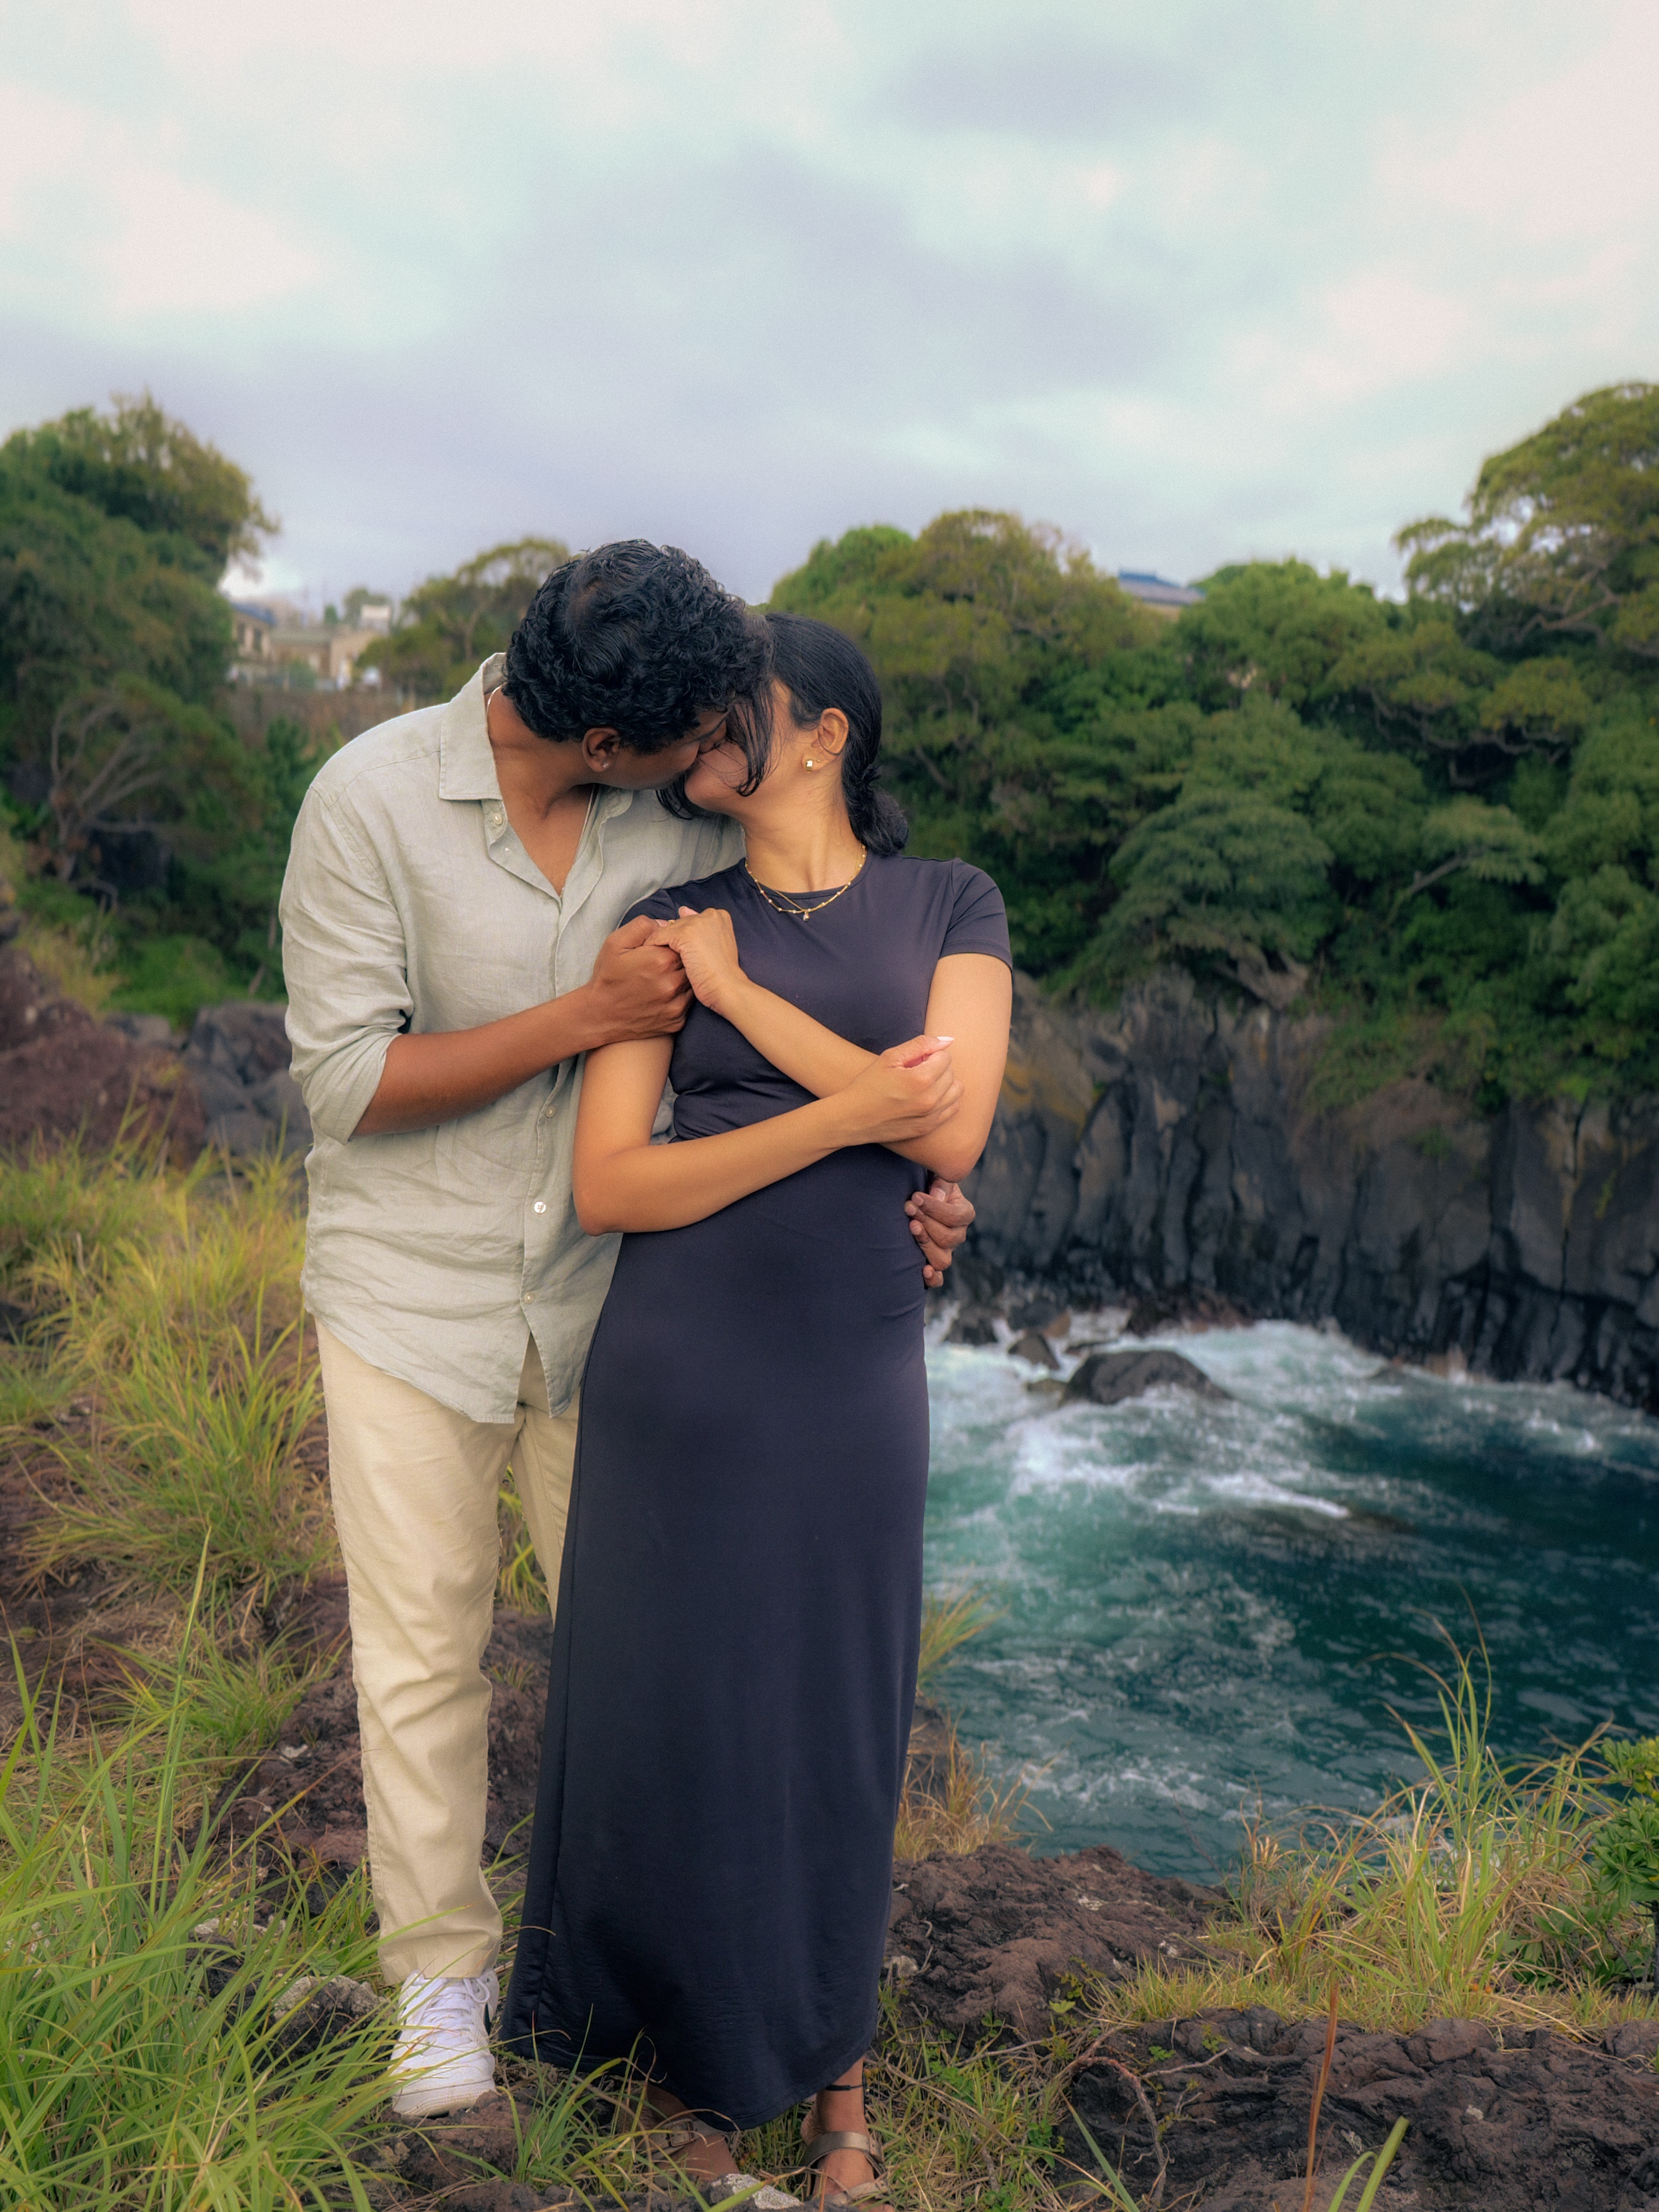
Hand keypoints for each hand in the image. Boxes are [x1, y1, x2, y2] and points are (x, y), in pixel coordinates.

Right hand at [579, 917, 692, 1045]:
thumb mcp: (615, 943)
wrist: (600, 1017)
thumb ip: (642, 926)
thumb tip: (665, 924)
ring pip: (692, 983)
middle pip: (691, 963)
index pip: (683, 943)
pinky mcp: (678, 1021)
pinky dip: (679, 997)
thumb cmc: (608, 977)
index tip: (659, 950)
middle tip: (659, 966)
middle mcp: (673, 983)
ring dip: (681, 979)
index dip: (672, 944)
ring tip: (660, 980)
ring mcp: (677, 1004)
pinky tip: (662, 996)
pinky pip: (687, 1003)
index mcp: (662, 960)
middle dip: (679, 961)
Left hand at [646, 906, 747, 1017]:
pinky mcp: (683, 934)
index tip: (685, 954)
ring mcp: (697, 923)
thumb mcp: (717, 947)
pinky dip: (652, 948)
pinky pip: (657, 936)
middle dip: (673, 940)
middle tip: (669, 959)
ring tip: (656, 961)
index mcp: (720, 916)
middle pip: (679, 924)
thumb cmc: (722, 975)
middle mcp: (710, 914)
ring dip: (660, 944)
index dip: (685, 938)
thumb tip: (683, 910)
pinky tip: (651, 962)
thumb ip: (702, 929)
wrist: (727, 989)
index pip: (692, 920)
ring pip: (667, 929)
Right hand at [832, 1036, 962, 1147]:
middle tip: (915, 1071)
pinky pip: (952, 1108)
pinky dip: (944, 1100)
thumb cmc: (868, 1085)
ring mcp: (931, 1117)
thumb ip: (920, 1045)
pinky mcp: (928, 1128)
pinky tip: (926, 1098)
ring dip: (944, 1083)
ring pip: (956, 1091)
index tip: (914, 1061)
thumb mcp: (889, 1057)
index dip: (930, 1055)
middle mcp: (930, 1100)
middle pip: (952, 1073)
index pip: (946, 1057)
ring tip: (923, 1084)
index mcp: (921, 1080)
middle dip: (937, 1068)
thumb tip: (948, 1041)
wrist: (853, 1118)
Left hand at [906, 1176, 974, 1288]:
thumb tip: (937, 1196)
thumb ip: (940, 1184)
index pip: (955, 1217)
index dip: (935, 1208)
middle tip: (908, 1208)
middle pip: (948, 1238)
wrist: (916, 1199)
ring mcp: (947, 1251)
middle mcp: (958, 1235)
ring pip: (943, 1260)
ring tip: (911, 1227)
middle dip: (926, 1222)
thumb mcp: (937, 1178)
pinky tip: (923, 1270)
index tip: (915, 1197)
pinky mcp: (933, 1263)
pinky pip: (938, 1279)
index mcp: (965, 1213)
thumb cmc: (928, 1186)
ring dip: (926, 1244)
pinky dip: (932, 1278)